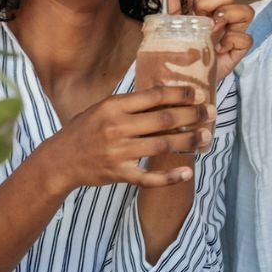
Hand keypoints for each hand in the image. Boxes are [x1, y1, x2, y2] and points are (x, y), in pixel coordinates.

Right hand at [41, 85, 213, 190]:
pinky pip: (150, 177)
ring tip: (205, 137)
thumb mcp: (101, 109)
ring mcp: (119, 153)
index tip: (197, 94)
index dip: (179, 94)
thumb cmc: (83, 130)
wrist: (60, 161)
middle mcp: (117, 128)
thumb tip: (166, 97)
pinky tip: (187, 172)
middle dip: (192, 115)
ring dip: (188, 141)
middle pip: (164, 120)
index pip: (154, 96)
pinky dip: (170, 176)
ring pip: (162, 145)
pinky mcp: (120, 174)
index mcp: (113, 107)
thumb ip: (130, 105)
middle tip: (211, 113)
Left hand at [156, 0, 253, 80]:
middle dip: (212, 1)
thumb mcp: (170, 32)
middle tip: (200, 16)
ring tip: (214, 28)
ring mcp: (230, 32)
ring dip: (230, 15)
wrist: (185, 83)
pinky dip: (233, 41)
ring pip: (246, 11)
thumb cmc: (181, 55)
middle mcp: (218, 16)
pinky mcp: (237, 49)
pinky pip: (245, 38)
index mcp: (198, 9)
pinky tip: (218, 49)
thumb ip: (169, 9)